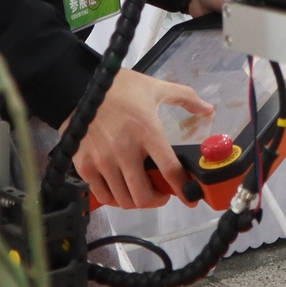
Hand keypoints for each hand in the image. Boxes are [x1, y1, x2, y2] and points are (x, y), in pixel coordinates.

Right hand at [68, 69, 211, 208]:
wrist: (78, 85)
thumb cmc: (119, 87)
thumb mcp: (155, 87)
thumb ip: (184, 97)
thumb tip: (208, 108)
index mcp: (147, 132)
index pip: (170, 171)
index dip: (183, 189)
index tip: (190, 196)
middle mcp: (125, 151)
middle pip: (144, 196)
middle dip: (158, 200)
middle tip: (162, 193)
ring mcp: (103, 161)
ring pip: (124, 200)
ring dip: (137, 201)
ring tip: (141, 191)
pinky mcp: (84, 165)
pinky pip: (103, 195)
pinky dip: (114, 198)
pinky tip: (120, 188)